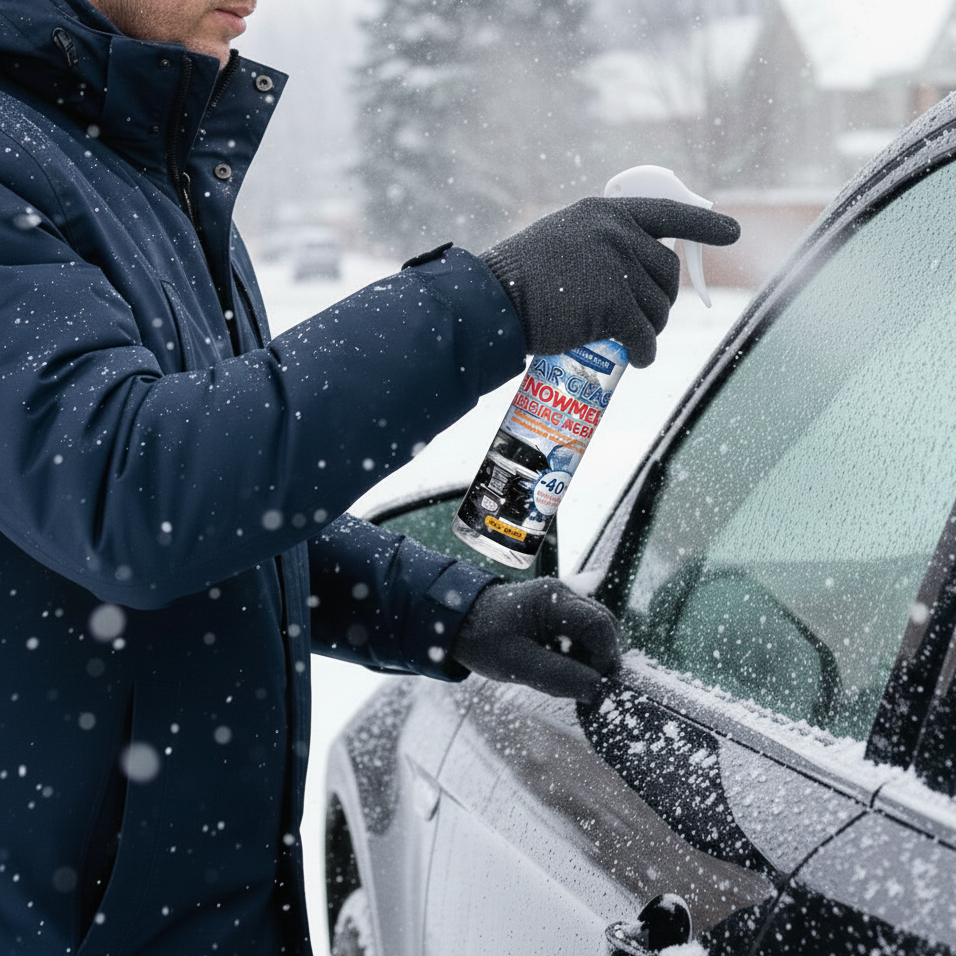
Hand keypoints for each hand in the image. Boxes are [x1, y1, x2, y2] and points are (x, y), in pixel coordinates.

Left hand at [451, 578, 621, 702]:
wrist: (456, 623)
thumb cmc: (482, 640)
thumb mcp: (517, 664)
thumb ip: (558, 676)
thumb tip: (598, 691)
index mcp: (553, 599)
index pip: (600, 625)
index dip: (604, 657)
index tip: (591, 685)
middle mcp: (563, 594)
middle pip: (604, 626)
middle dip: (600, 659)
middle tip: (582, 686)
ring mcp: (561, 603)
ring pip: (595, 632)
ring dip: (589, 659)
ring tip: (567, 679)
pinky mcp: (557, 615)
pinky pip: (581, 635)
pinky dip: (579, 655)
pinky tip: (560, 671)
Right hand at [480, 197, 739, 366]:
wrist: (492, 300)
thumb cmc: (516, 280)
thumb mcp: (561, 242)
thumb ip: (597, 246)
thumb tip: (631, 274)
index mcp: (604, 212)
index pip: (665, 213)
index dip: (702, 225)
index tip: (732, 232)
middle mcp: (616, 233)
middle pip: (665, 272)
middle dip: (662, 301)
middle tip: (643, 323)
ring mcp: (616, 266)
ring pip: (657, 307)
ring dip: (650, 330)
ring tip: (631, 343)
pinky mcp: (613, 303)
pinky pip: (644, 335)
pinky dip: (644, 353)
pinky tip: (636, 361)